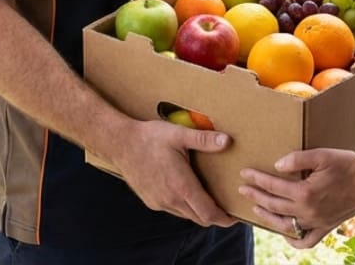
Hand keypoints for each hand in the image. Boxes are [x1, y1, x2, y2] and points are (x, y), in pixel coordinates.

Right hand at [100, 118, 237, 227]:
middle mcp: (171, 199)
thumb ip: (204, 140)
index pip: (208, 214)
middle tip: (226, 208)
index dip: (224, 219)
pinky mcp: (151, 201)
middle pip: (199, 218)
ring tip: (208, 199)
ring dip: (199, 211)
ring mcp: (159, 202)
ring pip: (186, 215)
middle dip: (214, 216)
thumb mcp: (179, 135)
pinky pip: (174, 210)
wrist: (120, 143)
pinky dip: (185, 207)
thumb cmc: (150, 138)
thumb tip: (227, 141)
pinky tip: (186, 192)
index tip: (234, 217)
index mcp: (181, 186)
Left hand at [238, 148, 354, 248]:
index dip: (256, 178)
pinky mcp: (325, 228)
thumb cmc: (348, 165)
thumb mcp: (322, 155)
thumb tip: (277, 166)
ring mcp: (316, 222)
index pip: (272, 186)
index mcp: (305, 192)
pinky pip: (306, 240)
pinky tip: (284, 233)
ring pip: (284, 225)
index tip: (244, 173)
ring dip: (266, 216)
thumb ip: (297, 159)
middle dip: (256, 195)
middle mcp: (307, 211)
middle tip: (242, 188)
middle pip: (273, 205)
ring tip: (255, 207)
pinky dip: (293, 240)